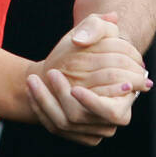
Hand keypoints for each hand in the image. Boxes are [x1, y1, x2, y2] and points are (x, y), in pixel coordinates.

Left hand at [26, 13, 150, 145]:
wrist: (84, 60)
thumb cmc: (96, 43)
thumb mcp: (97, 28)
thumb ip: (96, 27)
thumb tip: (80, 41)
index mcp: (124, 99)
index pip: (112, 112)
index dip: (93, 103)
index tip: (75, 89)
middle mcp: (109, 120)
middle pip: (82, 118)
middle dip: (62, 98)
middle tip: (51, 73)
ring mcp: (91, 128)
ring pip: (64, 123)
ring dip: (45, 101)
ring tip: (31, 79)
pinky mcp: (72, 130)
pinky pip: (53, 125)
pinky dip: (39, 108)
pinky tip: (30, 90)